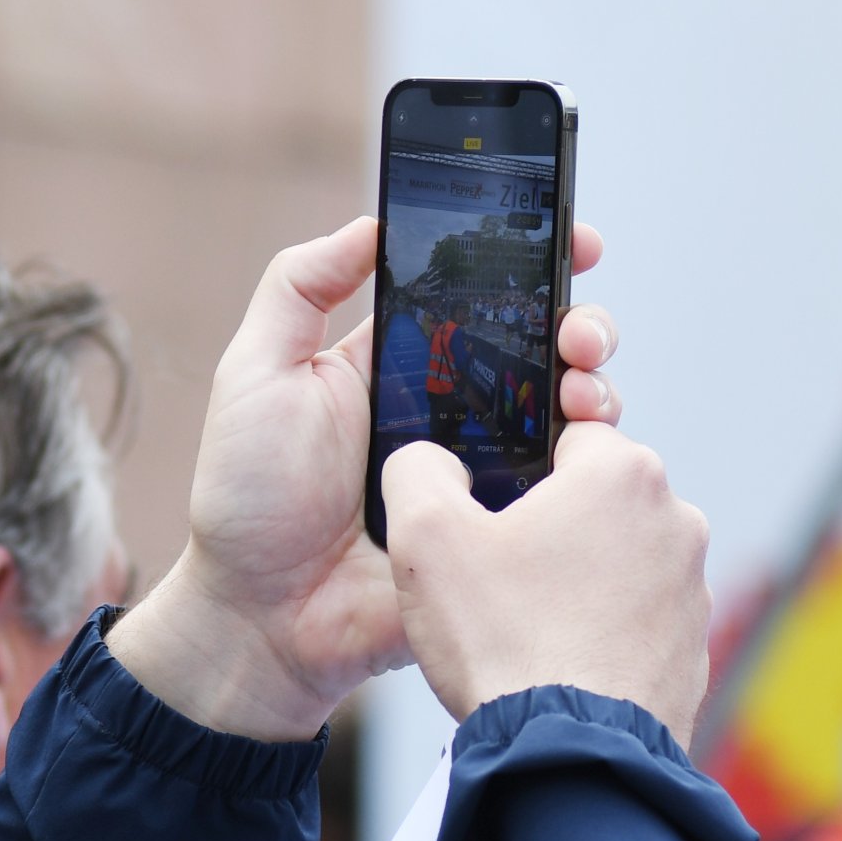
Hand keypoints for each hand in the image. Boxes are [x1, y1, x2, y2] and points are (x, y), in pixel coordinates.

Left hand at [110, 216, 615, 740]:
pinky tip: (584, 449)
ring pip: (566, 416)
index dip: (529, 260)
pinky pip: (565, 495)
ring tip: (584, 385)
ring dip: (595, 385)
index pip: (476, 296)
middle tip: (581, 327)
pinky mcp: (501, 534)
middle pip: (539, 348)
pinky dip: (589, 466)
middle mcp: (447, 411)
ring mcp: (481, 475)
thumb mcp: (253, 374)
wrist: (262, 618)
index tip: (572, 235)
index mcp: (394, 364)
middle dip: (580, 320)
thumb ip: (297, 289)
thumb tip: (369, 222)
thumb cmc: (247, 498)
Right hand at [383, 422, 711, 745]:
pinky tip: (553, 661)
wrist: (568, 753)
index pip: (564, 434)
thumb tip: (425, 460)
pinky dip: (596, 631)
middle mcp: (675, 520)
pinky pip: (632, 618)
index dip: (513, 467)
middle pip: (590, 499)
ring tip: (520, 626)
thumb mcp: (423, 538)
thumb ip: (416, 471)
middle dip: (543, 527)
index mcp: (621, 473)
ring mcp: (692, 588)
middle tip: (492, 574)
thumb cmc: (502, 639)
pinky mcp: (692, 647)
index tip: (484, 510)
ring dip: (572, 580)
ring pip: (613, 559)